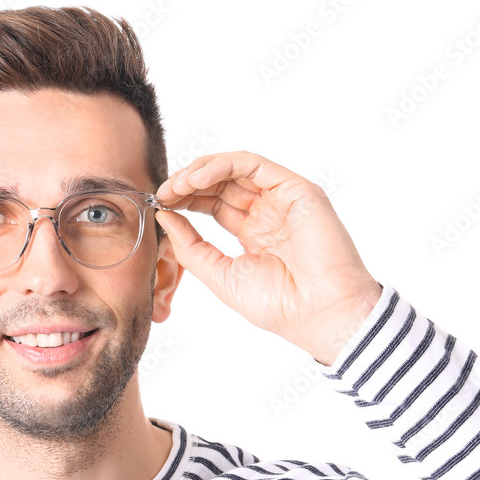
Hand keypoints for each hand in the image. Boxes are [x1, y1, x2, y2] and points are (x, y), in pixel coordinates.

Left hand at [153, 151, 382, 365]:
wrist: (318, 314)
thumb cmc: (277, 305)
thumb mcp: (219, 275)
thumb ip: (190, 246)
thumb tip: (163, 217)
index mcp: (253, 232)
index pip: (212, 202)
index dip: (185, 199)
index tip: (160, 203)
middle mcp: (268, 211)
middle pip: (220, 182)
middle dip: (187, 183)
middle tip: (163, 192)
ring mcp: (282, 199)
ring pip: (234, 168)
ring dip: (200, 171)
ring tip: (176, 185)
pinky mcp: (296, 189)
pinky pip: (253, 165)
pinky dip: (222, 165)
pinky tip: (196, 178)